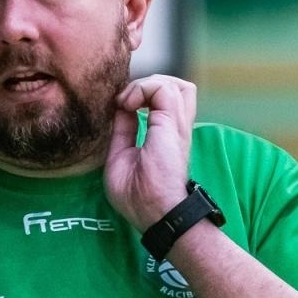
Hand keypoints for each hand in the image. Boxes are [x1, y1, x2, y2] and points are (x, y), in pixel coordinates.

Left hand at [105, 74, 197, 230]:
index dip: (141, 95)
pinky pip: (164, 88)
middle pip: (178, 88)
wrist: (155, 212)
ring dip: (145, 85)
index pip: (165, 101)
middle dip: (148, 85)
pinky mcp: (173, 125)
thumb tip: (121, 107)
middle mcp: (176, 129)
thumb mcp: (121, 155)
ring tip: (128, 103)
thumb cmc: (138, 198)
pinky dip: (143, 89)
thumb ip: (124, 129)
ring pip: (174, 84)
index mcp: (167, 137)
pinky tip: (129, 105)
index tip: (120, 108)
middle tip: (127, 103)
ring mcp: (177, 126)